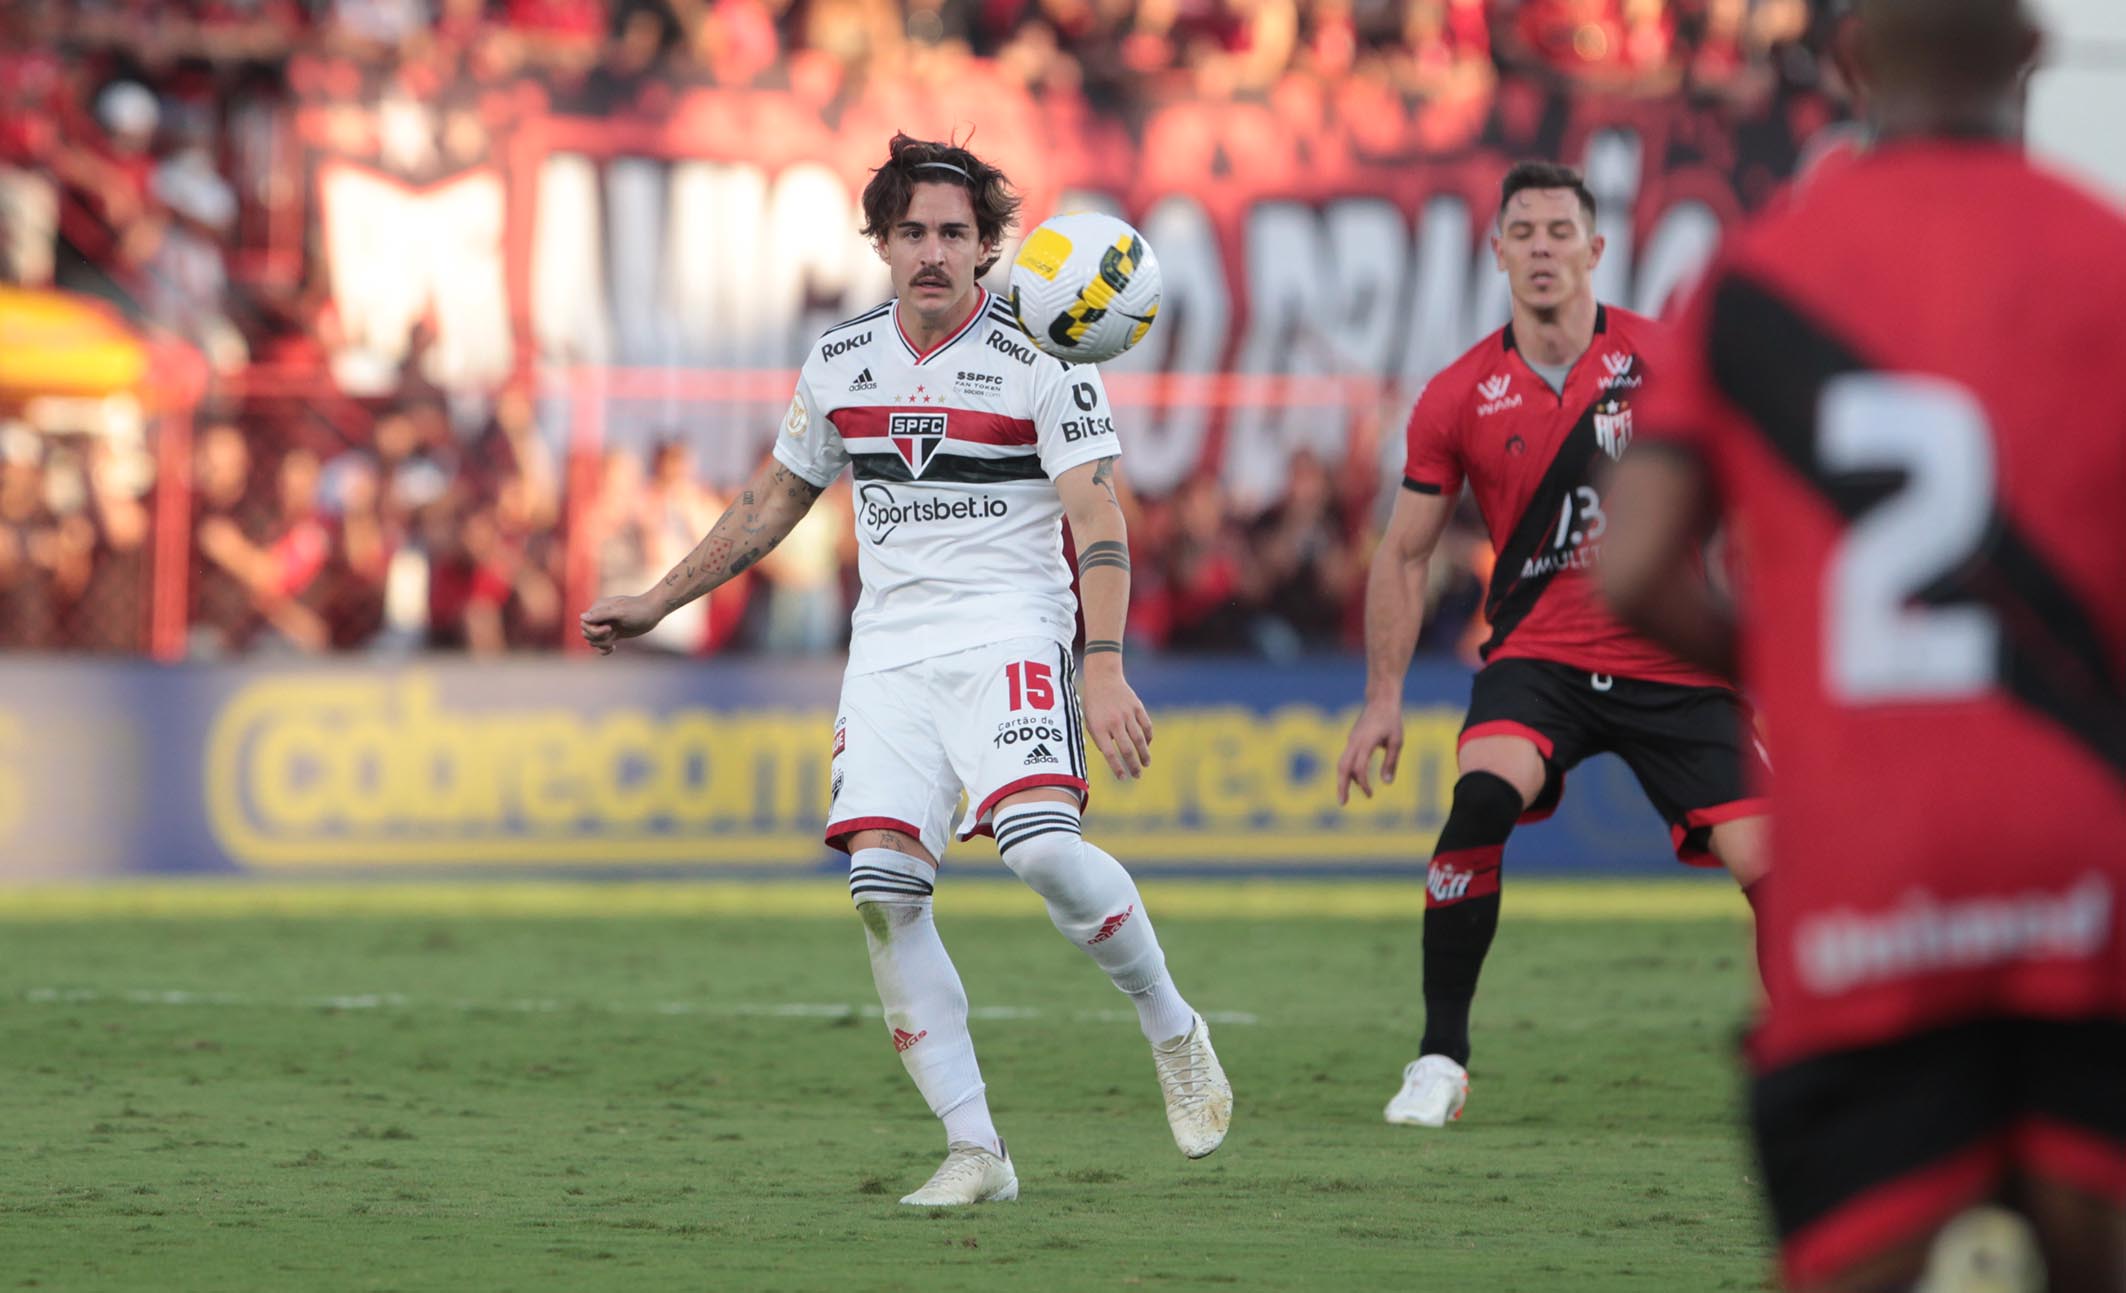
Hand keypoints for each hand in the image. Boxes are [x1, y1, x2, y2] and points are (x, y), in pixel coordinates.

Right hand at [578, 592, 662, 654]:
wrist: (653, 612)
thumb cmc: (638, 610)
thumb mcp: (620, 612)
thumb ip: (601, 614)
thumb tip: (582, 617)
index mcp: (598, 608)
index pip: (585, 623)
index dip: (594, 630)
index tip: (609, 628)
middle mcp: (600, 617)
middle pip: (586, 633)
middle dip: (597, 638)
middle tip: (612, 634)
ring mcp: (606, 626)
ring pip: (593, 640)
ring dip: (601, 644)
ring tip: (613, 643)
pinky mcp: (613, 634)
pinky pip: (601, 645)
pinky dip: (604, 649)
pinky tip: (613, 648)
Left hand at [1077, 664, 1153, 779]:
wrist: (1103, 678)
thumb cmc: (1094, 703)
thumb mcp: (1089, 721)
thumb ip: (1098, 739)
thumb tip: (1110, 755)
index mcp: (1099, 727)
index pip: (1110, 753)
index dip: (1117, 768)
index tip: (1123, 778)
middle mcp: (1114, 722)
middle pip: (1127, 749)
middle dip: (1133, 766)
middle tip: (1137, 776)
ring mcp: (1127, 714)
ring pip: (1139, 739)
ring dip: (1144, 755)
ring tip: (1146, 764)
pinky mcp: (1137, 707)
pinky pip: (1146, 726)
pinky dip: (1148, 737)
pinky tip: (1147, 745)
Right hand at [1335, 696, 1403, 805]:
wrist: (1380, 700)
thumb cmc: (1391, 720)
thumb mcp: (1396, 741)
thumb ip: (1391, 762)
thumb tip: (1386, 783)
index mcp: (1365, 742)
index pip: (1359, 767)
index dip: (1362, 783)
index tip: (1370, 794)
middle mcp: (1354, 742)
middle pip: (1342, 767)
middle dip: (1341, 786)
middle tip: (1342, 803)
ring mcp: (1351, 740)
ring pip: (1341, 763)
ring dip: (1343, 780)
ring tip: (1345, 796)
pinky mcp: (1351, 740)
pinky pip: (1346, 758)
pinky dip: (1348, 771)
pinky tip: (1356, 780)